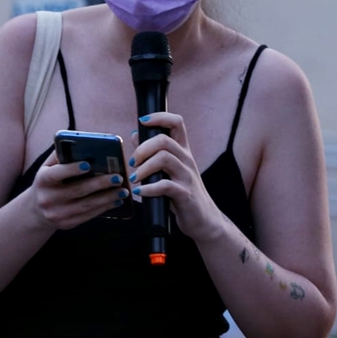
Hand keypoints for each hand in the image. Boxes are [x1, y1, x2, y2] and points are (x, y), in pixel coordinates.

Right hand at [31, 150, 128, 229]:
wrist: (37, 210)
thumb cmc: (49, 181)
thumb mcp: (48, 167)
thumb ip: (62, 155)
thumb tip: (81, 143)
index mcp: (42, 180)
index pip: (56, 174)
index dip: (72, 169)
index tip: (89, 164)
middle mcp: (48, 198)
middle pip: (78, 190)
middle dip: (100, 184)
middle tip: (119, 177)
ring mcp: (57, 213)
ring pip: (86, 205)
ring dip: (107, 198)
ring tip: (123, 191)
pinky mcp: (66, 224)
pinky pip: (88, 216)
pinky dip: (104, 208)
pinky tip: (116, 201)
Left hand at [129, 113, 222, 241]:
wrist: (203, 220)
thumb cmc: (183, 193)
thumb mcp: (169, 171)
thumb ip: (152, 153)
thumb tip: (135, 135)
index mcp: (183, 152)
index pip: (176, 123)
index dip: (159, 117)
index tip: (143, 120)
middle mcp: (187, 160)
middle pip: (165, 140)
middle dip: (143, 149)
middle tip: (133, 163)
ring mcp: (187, 176)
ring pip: (164, 159)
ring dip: (143, 168)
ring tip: (135, 179)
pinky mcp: (185, 194)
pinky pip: (165, 185)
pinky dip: (148, 188)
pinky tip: (140, 193)